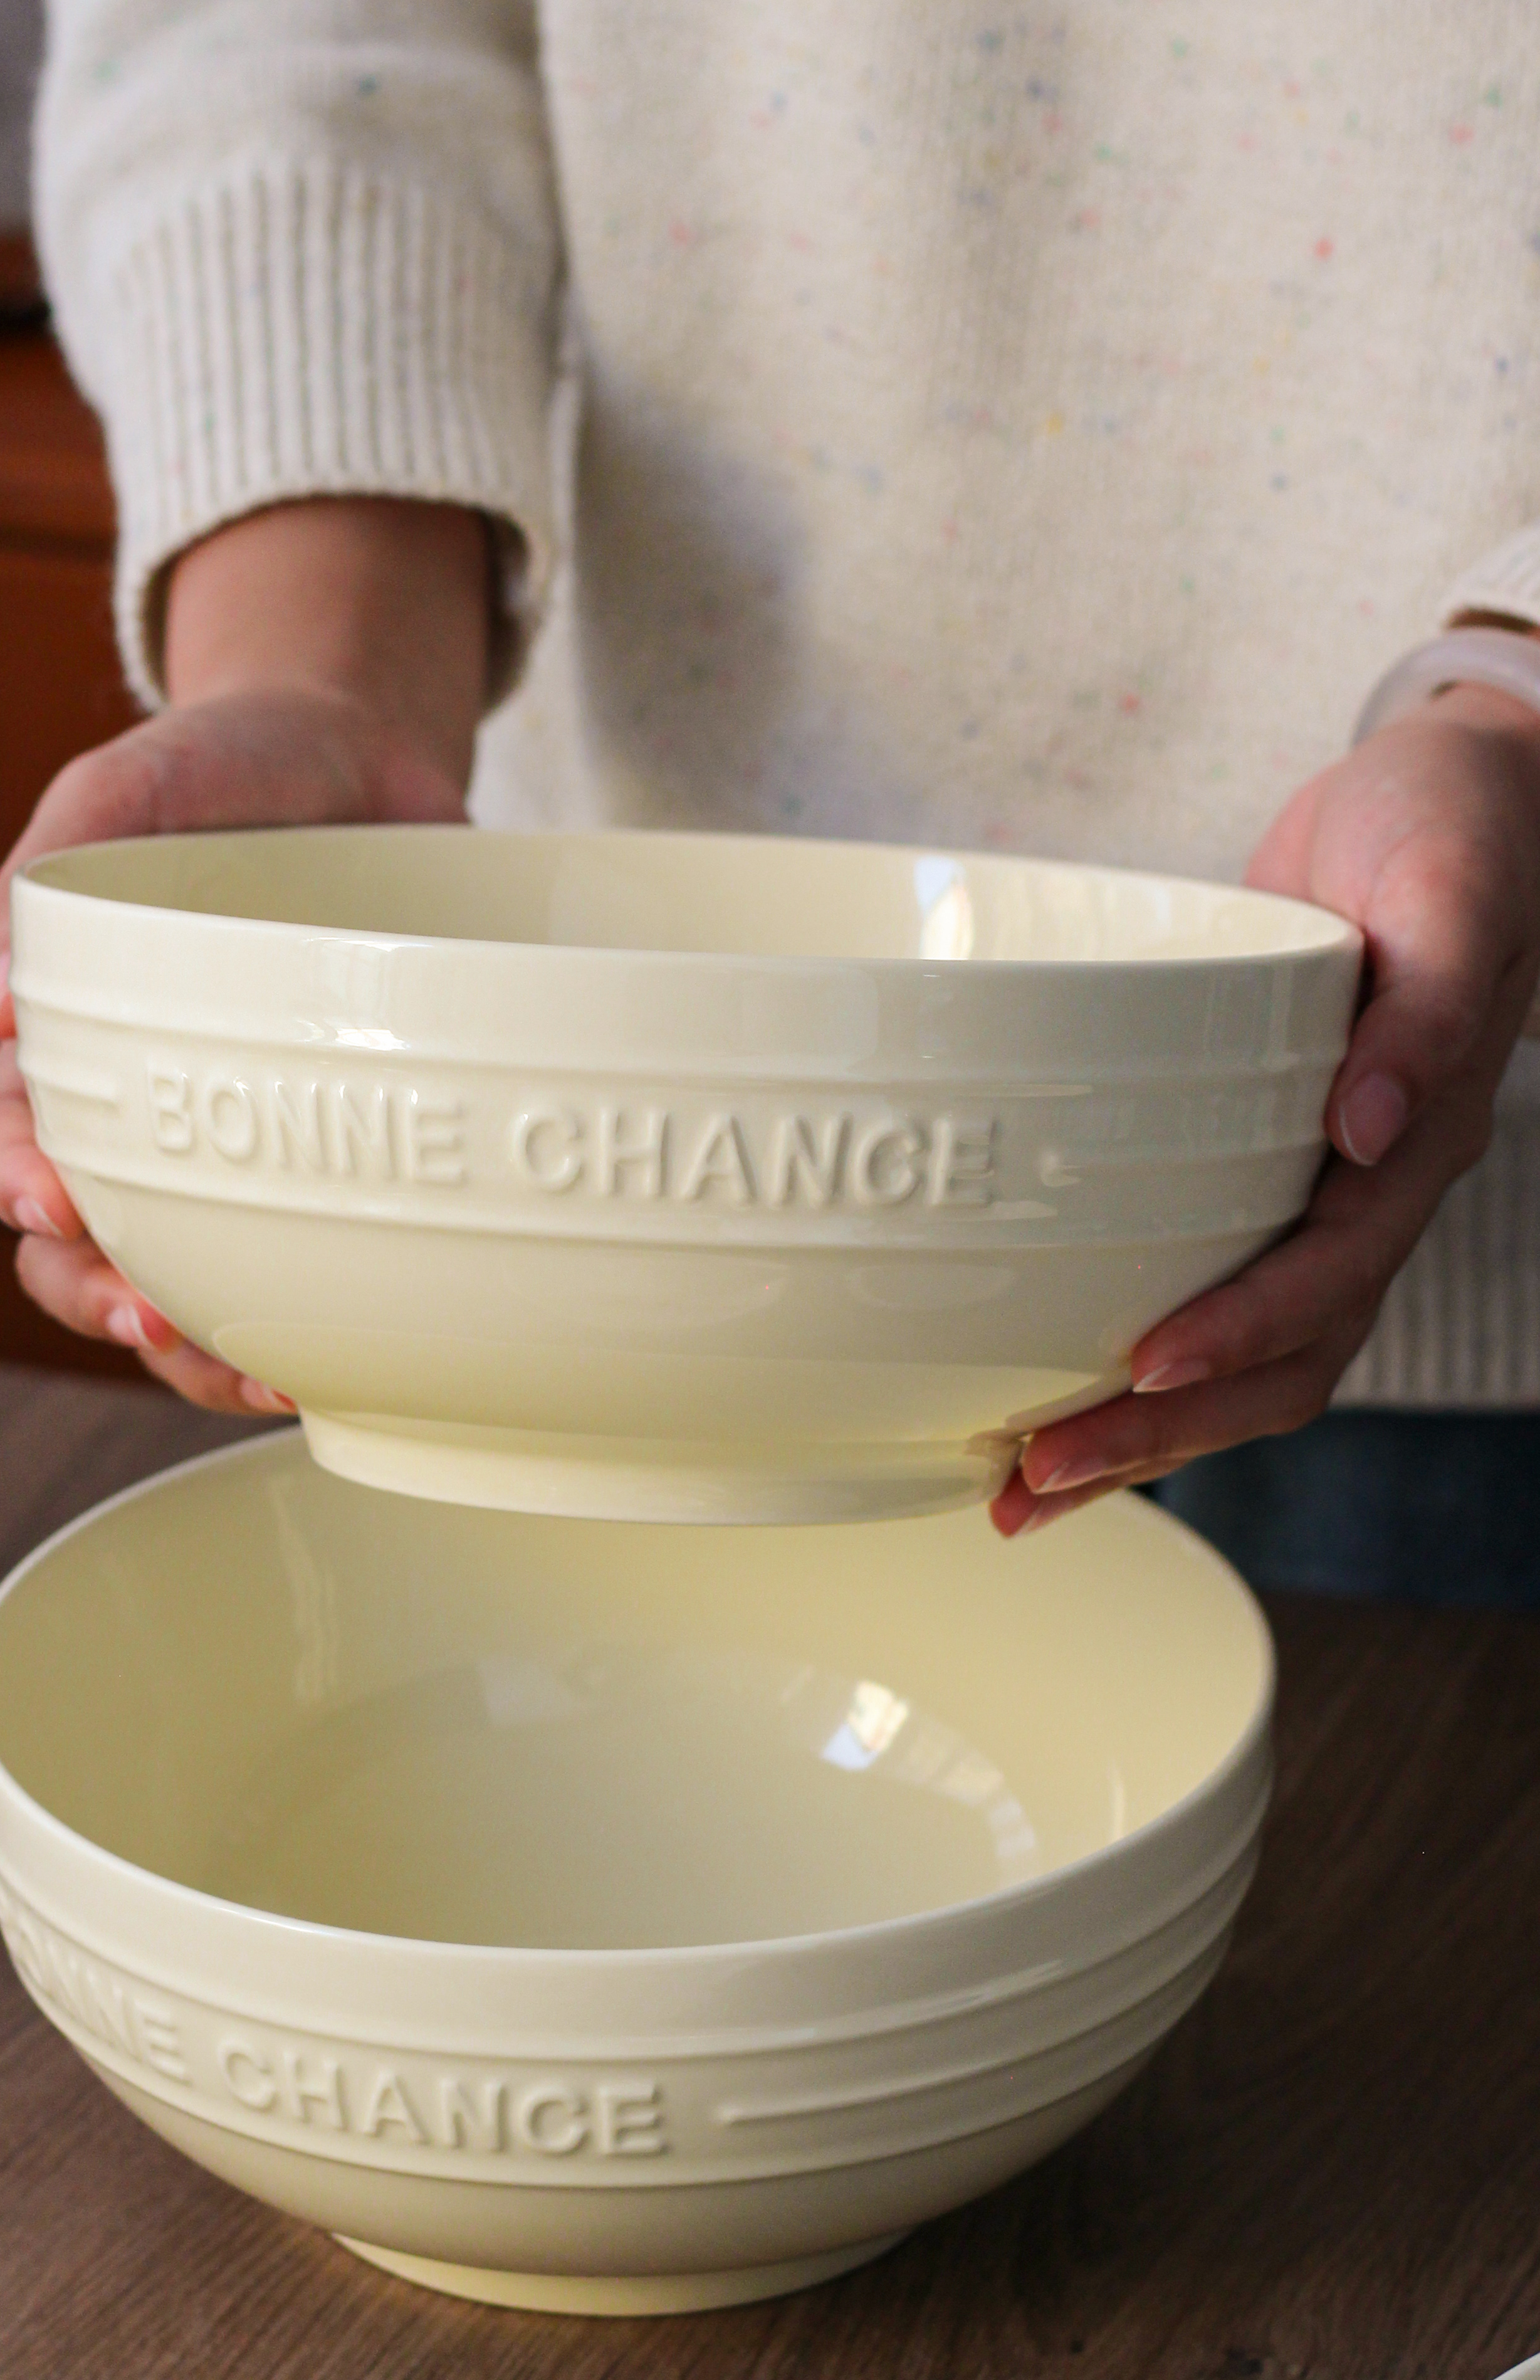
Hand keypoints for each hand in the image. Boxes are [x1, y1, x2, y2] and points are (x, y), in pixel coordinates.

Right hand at [0, 497, 490, 1409]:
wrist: (362, 755)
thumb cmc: (223, 764)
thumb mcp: (129, 778)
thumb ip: (48, 866)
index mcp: (67, 1041)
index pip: (8, 1142)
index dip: (20, 1190)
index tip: (57, 1210)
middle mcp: (138, 1112)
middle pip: (79, 1250)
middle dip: (102, 1302)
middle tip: (158, 1324)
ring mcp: (233, 1144)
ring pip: (183, 1287)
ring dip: (201, 1350)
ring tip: (260, 1376)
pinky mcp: (326, 1155)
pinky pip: (300, 1266)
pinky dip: (309, 1324)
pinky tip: (339, 1356)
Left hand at [993, 679, 1539, 1535]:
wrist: (1447, 798)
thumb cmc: (1450, 834)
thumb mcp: (1452, 897)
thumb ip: (1426, 1013)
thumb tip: (1368, 1129)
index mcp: (1414, 1147)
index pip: (1326, 1281)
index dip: (1239, 1334)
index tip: (1145, 1368)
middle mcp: (1362, 1196)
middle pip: (1270, 1366)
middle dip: (1154, 1437)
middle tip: (1028, 1486)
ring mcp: (1309, 1198)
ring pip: (1232, 1365)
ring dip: (1131, 1438)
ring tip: (1017, 1492)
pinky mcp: (1252, 1176)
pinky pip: (1198, 1297)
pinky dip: (1122, 1368)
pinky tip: (1037, 1402)